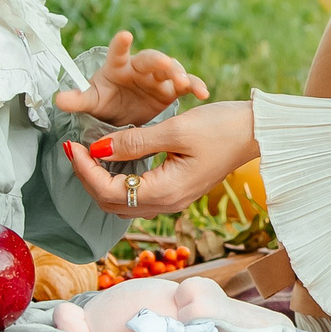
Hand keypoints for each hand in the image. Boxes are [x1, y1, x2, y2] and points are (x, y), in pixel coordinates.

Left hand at [53, 30, 208, 128]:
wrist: (123, 119)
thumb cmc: (106, 104)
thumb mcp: (92, 103)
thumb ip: (78, 100)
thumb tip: (57, 98)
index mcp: (118, 67)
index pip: (118, 52)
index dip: (120, 44)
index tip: (125, 35)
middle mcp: (140, 68)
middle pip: (151, 59)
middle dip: (158, 61)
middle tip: (165, 64)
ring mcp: (157, 78)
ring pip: (171, 70)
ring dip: (178, 74)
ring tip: (183, 82)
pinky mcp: (171, 90)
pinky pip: (186, 85)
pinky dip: (195, 86)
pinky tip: (203, 94)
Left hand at [61, 100, 255, 218]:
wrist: (256, 132)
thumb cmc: (222, 127)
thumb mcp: (175, 129)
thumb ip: (134, 141)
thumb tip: (98, 148)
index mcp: (167, 191)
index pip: (109, 192)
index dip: (85, 170)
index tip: (74, 145)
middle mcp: (168, 203)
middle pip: (111, 203)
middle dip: (88, 178)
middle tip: (76, 148)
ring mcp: (173, 200)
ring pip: (123, 201)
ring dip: (101, 180)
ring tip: (89, 153)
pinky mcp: (177, 190)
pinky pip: (137, 194)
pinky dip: (119, 179)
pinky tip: (114, 157)